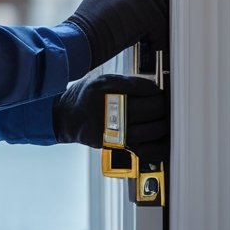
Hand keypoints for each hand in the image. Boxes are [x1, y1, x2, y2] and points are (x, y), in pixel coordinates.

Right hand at [52, 71, 168, 159]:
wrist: (66, 118)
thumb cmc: (85, 98)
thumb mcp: (102, 80)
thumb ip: (127, 82)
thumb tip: (153, 87)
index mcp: (106, 88)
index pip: (144, 87)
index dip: (156, 90)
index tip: (159, 92)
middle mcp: (108, 108)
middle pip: (151, 108)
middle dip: (162, 106)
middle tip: (163, 105)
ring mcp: (112, 129)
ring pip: (151, 130)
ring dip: (162, 125)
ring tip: (162, 121)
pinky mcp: (114, 145)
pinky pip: (143, 148)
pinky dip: (156, 146)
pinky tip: (158, 139)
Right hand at [64, 0, 166, 69]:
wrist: (79, 41)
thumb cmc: (92, 32)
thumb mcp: (111, 8)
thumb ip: (130, 2)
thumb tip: (153, 12)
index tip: (163, 13)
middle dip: (163, 12)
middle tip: (162, 29)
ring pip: (160, 8)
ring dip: (160, 28)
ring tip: (154, 41)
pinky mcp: (138, 2)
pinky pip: (159, 21)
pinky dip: (160, 37)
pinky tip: (154, 45)